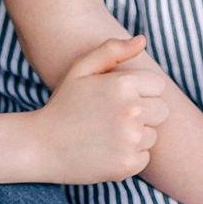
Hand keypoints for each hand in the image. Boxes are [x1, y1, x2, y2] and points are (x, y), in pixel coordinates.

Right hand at [36, 36, 169, 183]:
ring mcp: (131, 139)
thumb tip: (142, 40)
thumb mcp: (81, 69)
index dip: (140, 92)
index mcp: (123, 84)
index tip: (117, 99)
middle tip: (112, 118)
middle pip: (161, 111)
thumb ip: (112, 50)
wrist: (41, 145)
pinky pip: (144, 156)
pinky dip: (129, 156)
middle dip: (144, 114)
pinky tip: (106, 150)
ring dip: (136, 136)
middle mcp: (131, 110)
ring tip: (106, 134)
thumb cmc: (63, 104)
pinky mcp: (128, 164)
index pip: (158, 87)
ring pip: (153, 135)